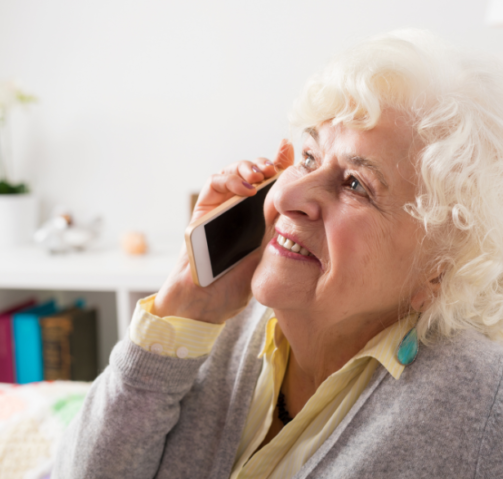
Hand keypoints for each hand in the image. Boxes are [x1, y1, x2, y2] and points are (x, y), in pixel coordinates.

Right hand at [154, 140, 294, 323]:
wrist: (208, 303)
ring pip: (233, 172)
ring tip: (261, 174)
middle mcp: (241, 209)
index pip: (273, 184)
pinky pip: (214, 184)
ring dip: (248, 166)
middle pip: (253, 173)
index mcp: (261, 217)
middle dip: (266, 163)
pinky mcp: (202, 209)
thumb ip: (280, 223)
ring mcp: (220, 207)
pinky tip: (246, 187)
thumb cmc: (237, 284)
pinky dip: (230, 178)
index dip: (283, 164)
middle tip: (277, 167)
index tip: (295, 152)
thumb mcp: (269, 249)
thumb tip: (300, 197)